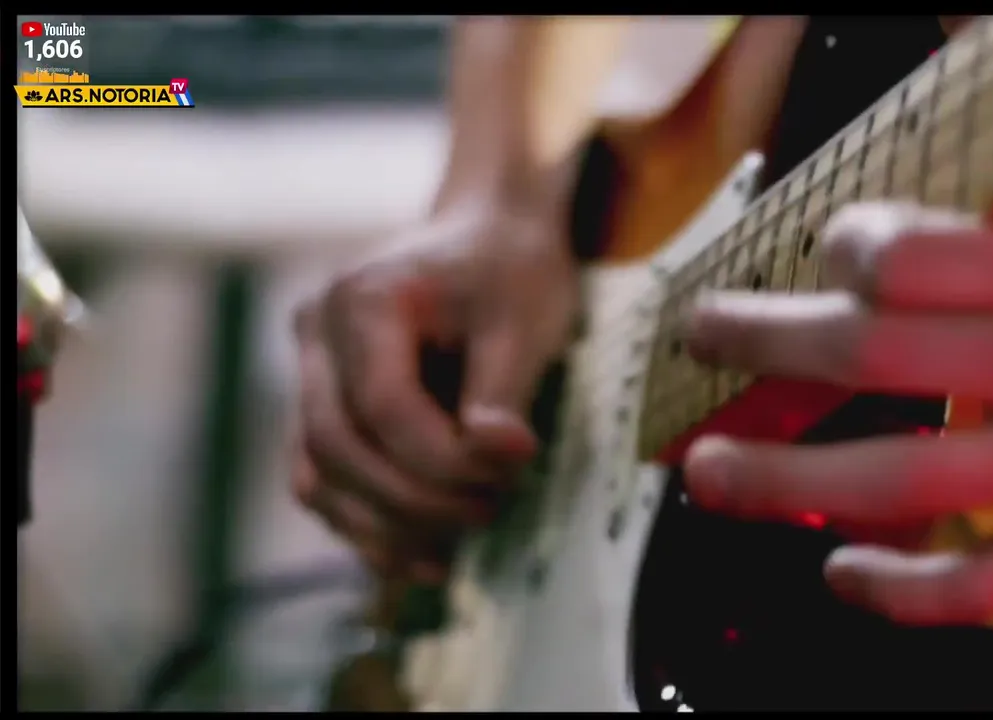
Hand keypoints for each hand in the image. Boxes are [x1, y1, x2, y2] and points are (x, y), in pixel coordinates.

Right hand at [291, 207, 578, 581]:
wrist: (489, 231)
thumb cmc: (511, 268)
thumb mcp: (524, 320)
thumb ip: (502, 394)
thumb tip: (497, 461)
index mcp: (362, 299)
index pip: (383, 406)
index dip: (443, 458)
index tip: (513, 470)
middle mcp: (316, 335)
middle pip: (339, 447)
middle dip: (416, 499)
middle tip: (490, 511)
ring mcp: (309, 373)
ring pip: (318, 475)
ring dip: (386, 526)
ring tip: (458, 543)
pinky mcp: (321, 407)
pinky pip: (325, 481)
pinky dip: (369, 525)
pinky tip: (425, 554)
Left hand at [682, 150, 992, 625]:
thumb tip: (971, 28)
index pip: (909, 259)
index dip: (843, 248)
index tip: (824, 250)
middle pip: (873, 356)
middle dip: (764, 345)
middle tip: (702, 335)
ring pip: (904, 481)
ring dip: (788, 483)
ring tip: (707, 476)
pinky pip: (987, 584)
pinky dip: (906, 593)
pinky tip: (842, 575)